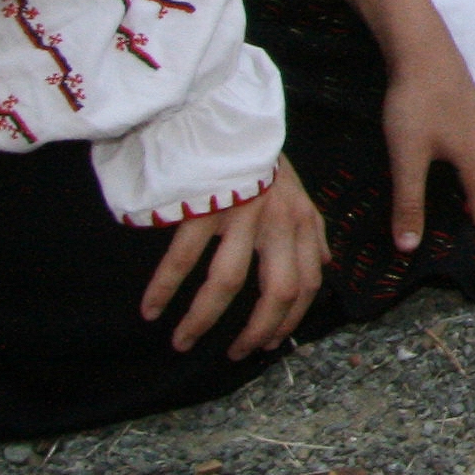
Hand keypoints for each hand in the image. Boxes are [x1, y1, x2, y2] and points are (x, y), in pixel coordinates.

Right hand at [144, 162, 326, 358]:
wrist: (226, 119)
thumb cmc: (261, 161)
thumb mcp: (299, 194)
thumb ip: (313, 231)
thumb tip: (325, 265)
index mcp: (302, 222)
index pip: (308, 284)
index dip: (290, 320)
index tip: (268, 343)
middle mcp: (278, 222)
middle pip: (277, 292)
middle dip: (256, 332)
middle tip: (234, 355)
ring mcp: (240, 215)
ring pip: (226, 284)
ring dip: (203, 320)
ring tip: (183, 342)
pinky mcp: (203, 207)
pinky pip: (182, 258)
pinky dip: (163, 289)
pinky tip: (150, 309)